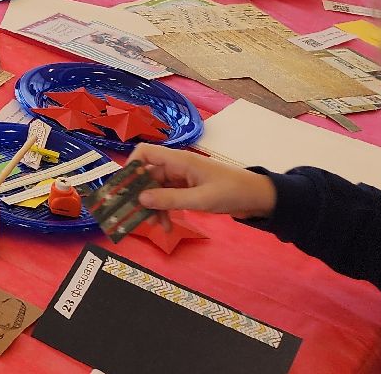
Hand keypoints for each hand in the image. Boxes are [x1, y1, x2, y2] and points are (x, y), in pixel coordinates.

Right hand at [128, 145, 277, 218]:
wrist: (257, 197)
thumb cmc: (231, 191)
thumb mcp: (200, 199)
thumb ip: (170, 199)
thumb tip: (140, 198)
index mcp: (178, 160)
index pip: (144, 153)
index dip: (130, 167)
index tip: (123, 189)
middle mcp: (176, 166)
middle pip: (147, 175)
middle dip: (140, 196)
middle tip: (135, 216)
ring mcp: (181, 178)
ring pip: (156, 189)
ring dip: (154, 207)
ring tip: (158, 227)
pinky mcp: (187, 189)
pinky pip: (167, 197)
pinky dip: (165, 211)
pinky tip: (168, 226)